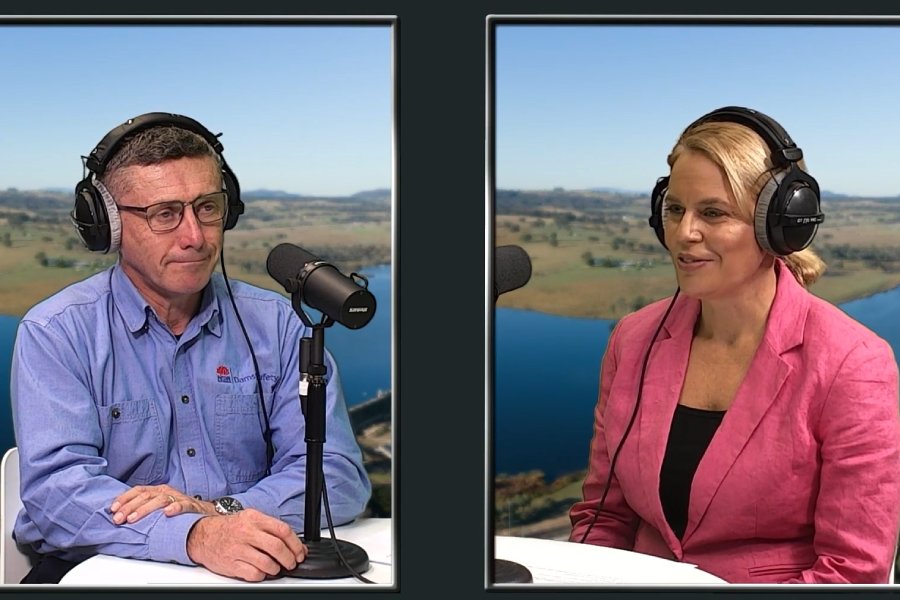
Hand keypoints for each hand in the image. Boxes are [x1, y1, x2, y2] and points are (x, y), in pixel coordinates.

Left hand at [110, 484, 217, 524]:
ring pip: (160, 499)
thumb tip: (121, 517)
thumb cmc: (177, 510)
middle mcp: (166, 491)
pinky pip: (182, 505)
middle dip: (129, 507)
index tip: (112, 509)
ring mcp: (178, 498)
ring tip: (134, 518)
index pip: (138, 490)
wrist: (203, 513)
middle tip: (119, 519)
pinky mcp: (190, 506)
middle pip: (145, 495)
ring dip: (145, 509)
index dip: (124, 499)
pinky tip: (167, 513)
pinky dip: (175, 508)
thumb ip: (144, 509)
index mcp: (157, 491)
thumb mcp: (159, 507)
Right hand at [186, 509, 307, 580]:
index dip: (295, 544)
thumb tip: (293, 543)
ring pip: (267, 563)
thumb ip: (270, 528)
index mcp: (254, 518)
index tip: (300, 552)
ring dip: (276, 568)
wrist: (202, 535)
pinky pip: (254, 574)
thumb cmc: (230, 528)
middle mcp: (246, 532)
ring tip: (276, 568)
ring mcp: (238, 549)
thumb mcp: (250, 519)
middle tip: (292, 563)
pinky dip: (262, 575)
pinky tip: (262, 572)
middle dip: (289, 558)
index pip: (282, 530)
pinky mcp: (231, 564)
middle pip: (277, 547)